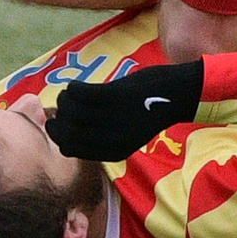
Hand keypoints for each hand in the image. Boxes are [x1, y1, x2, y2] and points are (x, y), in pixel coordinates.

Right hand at [48, 60, 202, 160]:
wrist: (179, 94)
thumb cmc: (147, 110)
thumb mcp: (124, 132)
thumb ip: (98, 134)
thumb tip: (64, 126)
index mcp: (114, 152)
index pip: (69, 149)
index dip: (57, 134)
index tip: (57, 120)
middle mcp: (113, 140)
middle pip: (66, 132)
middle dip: (57, 117)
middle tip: (61, 105)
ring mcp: (116, 118)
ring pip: (71, 111)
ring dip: (63, 100)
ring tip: (70, 92)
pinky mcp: (119, 96)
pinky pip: (81, 93)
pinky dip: (73, 87)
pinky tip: (76, 85)